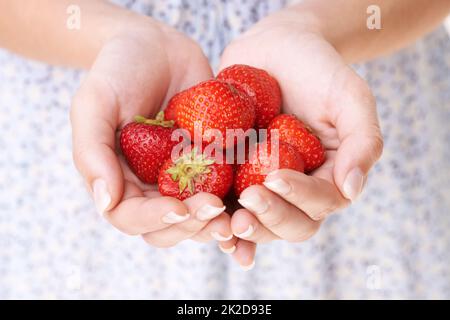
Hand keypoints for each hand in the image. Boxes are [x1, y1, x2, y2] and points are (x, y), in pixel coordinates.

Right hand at [70, 17, 236, 248]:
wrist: (158, 47)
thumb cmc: (119, 71)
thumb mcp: (94, 104)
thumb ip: (93, 152)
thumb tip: (106, 202)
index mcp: (120, 181)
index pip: (132, 217)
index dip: (154, 219)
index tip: (179, 208)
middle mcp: (152, 187)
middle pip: (169, 227)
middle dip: (192, 225)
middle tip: (216, 210)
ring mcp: (184, 177)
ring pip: (200, 216)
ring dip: (218, 222)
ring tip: (240, 216)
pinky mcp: (212, 163)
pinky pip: (226, 188)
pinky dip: (240, 201)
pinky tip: (257, 197)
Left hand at [220, 10, 382, 255]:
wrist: (275, 50)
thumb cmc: (317, 70)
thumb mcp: (350, 97)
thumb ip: (363, 141)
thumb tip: (352, 190)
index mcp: (330, 174)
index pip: (322, 201)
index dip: (300, 197)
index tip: (275, 178)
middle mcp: (299, 188)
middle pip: (292, 223)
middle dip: (271, 218)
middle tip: (248, 201)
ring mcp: (266, 185)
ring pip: (262, 223)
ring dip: (246, 230)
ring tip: (227, 222)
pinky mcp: (237, 178)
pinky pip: (231, 207)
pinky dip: (223, 224)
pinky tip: (211, 229)